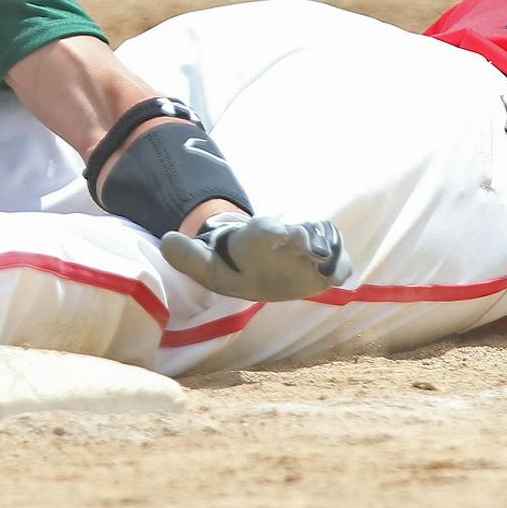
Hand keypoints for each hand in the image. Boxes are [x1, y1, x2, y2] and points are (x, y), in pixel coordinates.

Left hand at [160, 212, 351, 301]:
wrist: (258, 267)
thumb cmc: (232, 266)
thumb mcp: (208, 266)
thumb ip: (189, 256)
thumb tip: (166, 240)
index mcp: (256, 237)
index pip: (263, 229)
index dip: (270, 229)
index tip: (277, 234)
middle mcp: (284, 238)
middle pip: (300, 231)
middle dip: (305, 237)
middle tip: (310, 249)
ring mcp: (306, 250)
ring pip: (323, 242)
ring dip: (327, 252)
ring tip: (328, 270)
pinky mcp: (321, 266)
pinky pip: (338, 262)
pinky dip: (340, 267)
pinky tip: (337, 279)